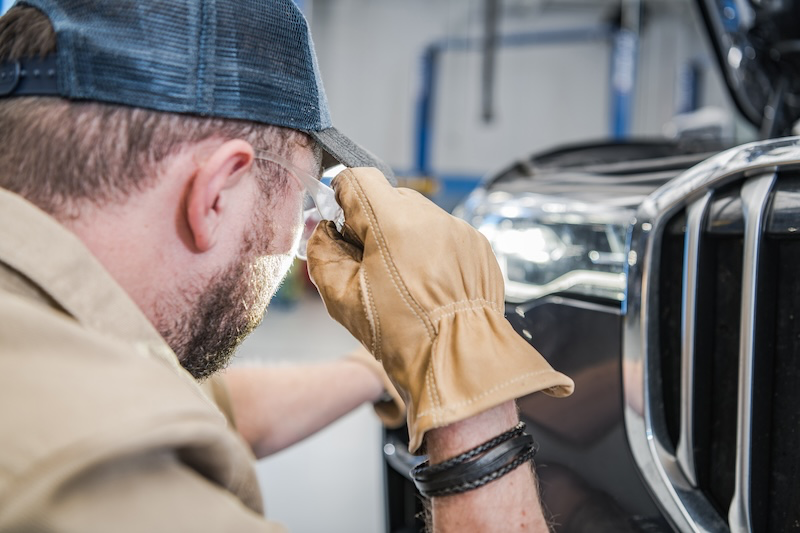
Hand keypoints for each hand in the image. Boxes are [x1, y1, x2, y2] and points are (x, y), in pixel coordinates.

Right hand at [306, 167, 572, 451]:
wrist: (459, 361)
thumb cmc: (402, 335)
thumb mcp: (341, 297)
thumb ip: (323, 253)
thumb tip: (325, 232)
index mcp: (394, 223)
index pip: (359, 178)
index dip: (343, 198)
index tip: (341, 221)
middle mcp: (432, 217)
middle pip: (390, 199)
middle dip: (374, 224)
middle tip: (367, 263)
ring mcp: (460, 231)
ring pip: (419, 219)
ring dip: (405, 239)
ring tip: (403, 283)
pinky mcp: (479, 248)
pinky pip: (446, 237)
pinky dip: (433, 253)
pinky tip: (429, 287)